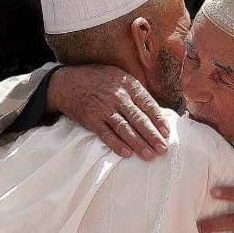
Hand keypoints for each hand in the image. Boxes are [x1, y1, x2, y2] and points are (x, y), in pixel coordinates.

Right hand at [46, 64, 169, 160]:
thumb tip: (156, 111)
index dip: (159, 120)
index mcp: (128, 84)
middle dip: (152, 136)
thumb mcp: (119, 77)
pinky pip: (106, 134)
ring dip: (138, 143)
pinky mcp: (91, 119)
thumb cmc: (98, 80)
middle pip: (139, 119)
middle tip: (163, 149)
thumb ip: (136, 92)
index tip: (167, 133)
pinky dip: (117, 144)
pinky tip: (127, 153)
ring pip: (125, 128)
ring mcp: (104, 108)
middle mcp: (118, 96)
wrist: (67, 82)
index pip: (148, 104)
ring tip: (149, 155)